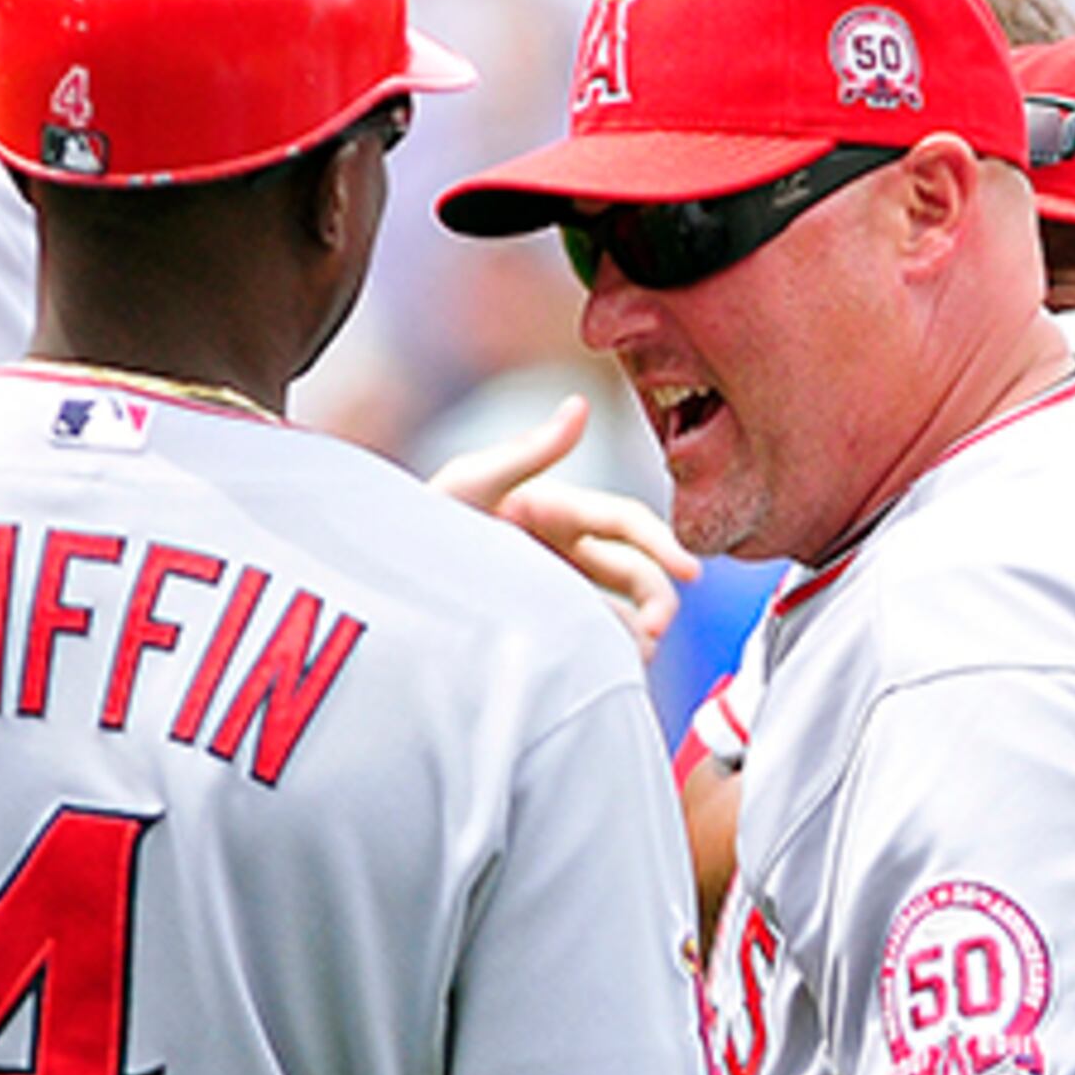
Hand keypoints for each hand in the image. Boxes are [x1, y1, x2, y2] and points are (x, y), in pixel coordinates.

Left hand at [430, 394, 698, 652]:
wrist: (384, 578)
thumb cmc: (420, 521)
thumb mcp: (473, 483)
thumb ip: (530, 450)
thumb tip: (581, 404)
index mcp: (558, 512)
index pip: (628, 525)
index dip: (663, 546)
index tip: (690, 573)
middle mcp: (564, 550)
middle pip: (634, 574)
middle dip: (656, 600)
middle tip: (655, 632)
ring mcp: (555, 590)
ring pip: (617, 612)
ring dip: (635, 633)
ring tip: (632, 656)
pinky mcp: (541, 627)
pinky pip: (587, 642)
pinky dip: (605, 655)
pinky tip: (602, 670)